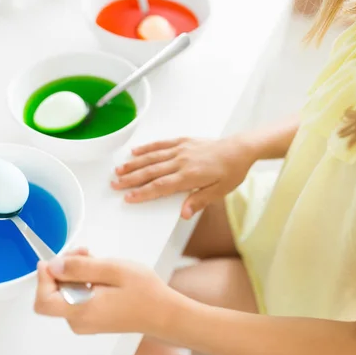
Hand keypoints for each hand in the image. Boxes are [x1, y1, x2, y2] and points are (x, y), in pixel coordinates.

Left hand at [34, 251, 177, 335]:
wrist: (164, 312)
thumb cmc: (144, 292)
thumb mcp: (112, 270)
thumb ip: (80, 267)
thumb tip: (53, 266)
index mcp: (82, 310)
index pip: (43, 300)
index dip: (44, 278)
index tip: (55, 259)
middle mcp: (79, 320)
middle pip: (53, 293)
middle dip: (63, 269)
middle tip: (84, 252)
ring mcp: (85, 321)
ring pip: (65, 293)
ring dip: (75, 273)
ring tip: (96, 260)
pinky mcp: (91, 317)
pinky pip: (76, 297)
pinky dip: (83, 281)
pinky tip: (99, 273)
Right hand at [112, 137, 256, 218]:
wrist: (240, 149)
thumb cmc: (232, 171)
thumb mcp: (220, 192)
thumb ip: (199, 200)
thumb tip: (183, 213)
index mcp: (190, 176)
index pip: (160, 186)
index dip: (143, 193)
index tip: (129, 197)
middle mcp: (182, 161)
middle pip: (151, 171)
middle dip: (131, 179)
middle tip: (115, 184)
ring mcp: (181, 149)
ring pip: (152, 157)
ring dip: (134, 164)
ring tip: (118, 170)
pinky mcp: (183, 141)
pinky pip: (161, 144)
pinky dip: (147, 148)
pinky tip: (135, 152)